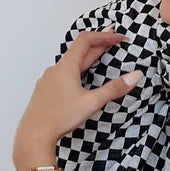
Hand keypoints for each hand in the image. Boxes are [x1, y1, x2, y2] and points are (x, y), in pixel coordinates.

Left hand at [13, 29, 142, 168]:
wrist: (34, 134)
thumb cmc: (60, 117)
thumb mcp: (92, 102)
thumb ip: (114, 88)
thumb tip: (136, 76)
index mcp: (66, 66)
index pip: (86, 40)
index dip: (105, 36)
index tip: (120, 38)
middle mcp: (56, 69)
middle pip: (80, 50)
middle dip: (99, 44)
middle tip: (115, 40)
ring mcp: (49, 80)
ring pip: (71, 63)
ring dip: (88, 56)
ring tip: (101, 54)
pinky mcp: (46, 91)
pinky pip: (64, 73)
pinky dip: (78, 69)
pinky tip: (81, 78)